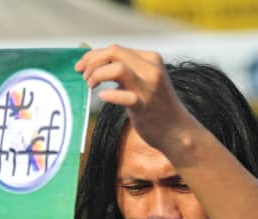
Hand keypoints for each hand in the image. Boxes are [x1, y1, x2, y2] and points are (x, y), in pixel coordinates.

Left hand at [74, 45, 194, 152]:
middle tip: (83, 77)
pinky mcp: (145, 106)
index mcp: (150, 59)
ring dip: (97, 74)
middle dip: (93, 62)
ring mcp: (149, 87)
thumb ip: (124, 71)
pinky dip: (110, 95)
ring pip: (118, 69)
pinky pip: (125, 97)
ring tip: (90, 86)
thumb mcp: (142, 82)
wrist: (176, 130)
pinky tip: (101, 97)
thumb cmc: (154, 107)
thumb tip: (95, 62)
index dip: (94, 56)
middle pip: (115, 53)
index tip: (81, 67)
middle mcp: (151, 69)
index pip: (116, 49)